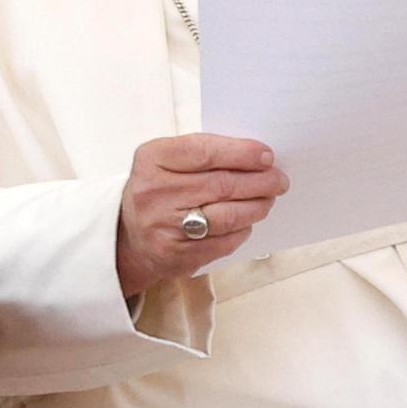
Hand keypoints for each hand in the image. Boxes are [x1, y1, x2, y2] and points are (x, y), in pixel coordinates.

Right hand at [116, 134, 289, 296]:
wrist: (128, 235)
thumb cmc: (159, 189)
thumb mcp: (167, 160)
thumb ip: (204, 153)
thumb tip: (256, 157)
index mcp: (152, 159)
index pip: (205, 151)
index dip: (242, 153)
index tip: (267, 155)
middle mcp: (155, 193)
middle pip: (221, 185)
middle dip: (259, 181)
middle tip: (279, 179)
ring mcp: (165, 227)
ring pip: (227, 216)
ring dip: (256, 206)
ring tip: (268, 199)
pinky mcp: (177, 256)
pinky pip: (222, 242)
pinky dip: (242, 230)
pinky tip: (248, 221)